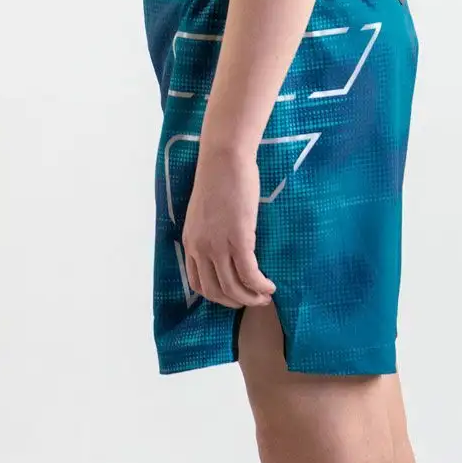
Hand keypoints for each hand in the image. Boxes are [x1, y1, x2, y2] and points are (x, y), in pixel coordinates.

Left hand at [182, 141, 276, 308]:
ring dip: (251, 298)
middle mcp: (200, 248)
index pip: (197, 284)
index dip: (217, 296)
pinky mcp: (238, 239)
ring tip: (266, 296)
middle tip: (253, 300)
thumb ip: (210, 234)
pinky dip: (261, 285)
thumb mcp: (205, 213)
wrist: (224, 160)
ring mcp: (218, 246)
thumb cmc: (219, 180)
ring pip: (233, 288)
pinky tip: (270, 286)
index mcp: (190, 243)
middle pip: (215, 292)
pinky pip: (249, 274)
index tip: (233, 295)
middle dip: (235, 302)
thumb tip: (226, 249)